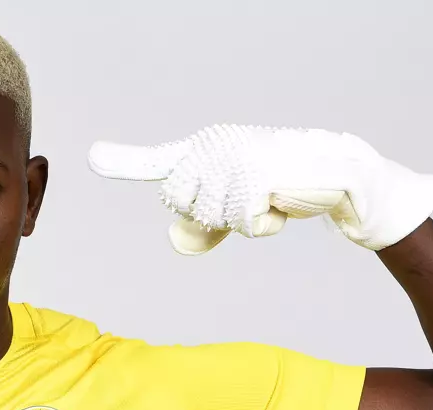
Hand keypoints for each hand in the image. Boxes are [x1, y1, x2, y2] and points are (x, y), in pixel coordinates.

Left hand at [88, 123, 432, 253]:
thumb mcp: (236, 208)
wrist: (338, 177)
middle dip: (212, 216)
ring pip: (212, 216)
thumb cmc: (283, 189)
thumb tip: (176, 239)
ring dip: (243, 220)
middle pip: (182, 206)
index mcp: (204, 151)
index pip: (159, 163)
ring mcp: (233, 156)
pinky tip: (281, 200)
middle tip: (246, 200)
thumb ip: (202, 224)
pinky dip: (264, 223)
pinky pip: (243, 222)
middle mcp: (213, 146)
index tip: (93, 157)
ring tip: (268, 197)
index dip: (124, 162)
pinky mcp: (255, 171)